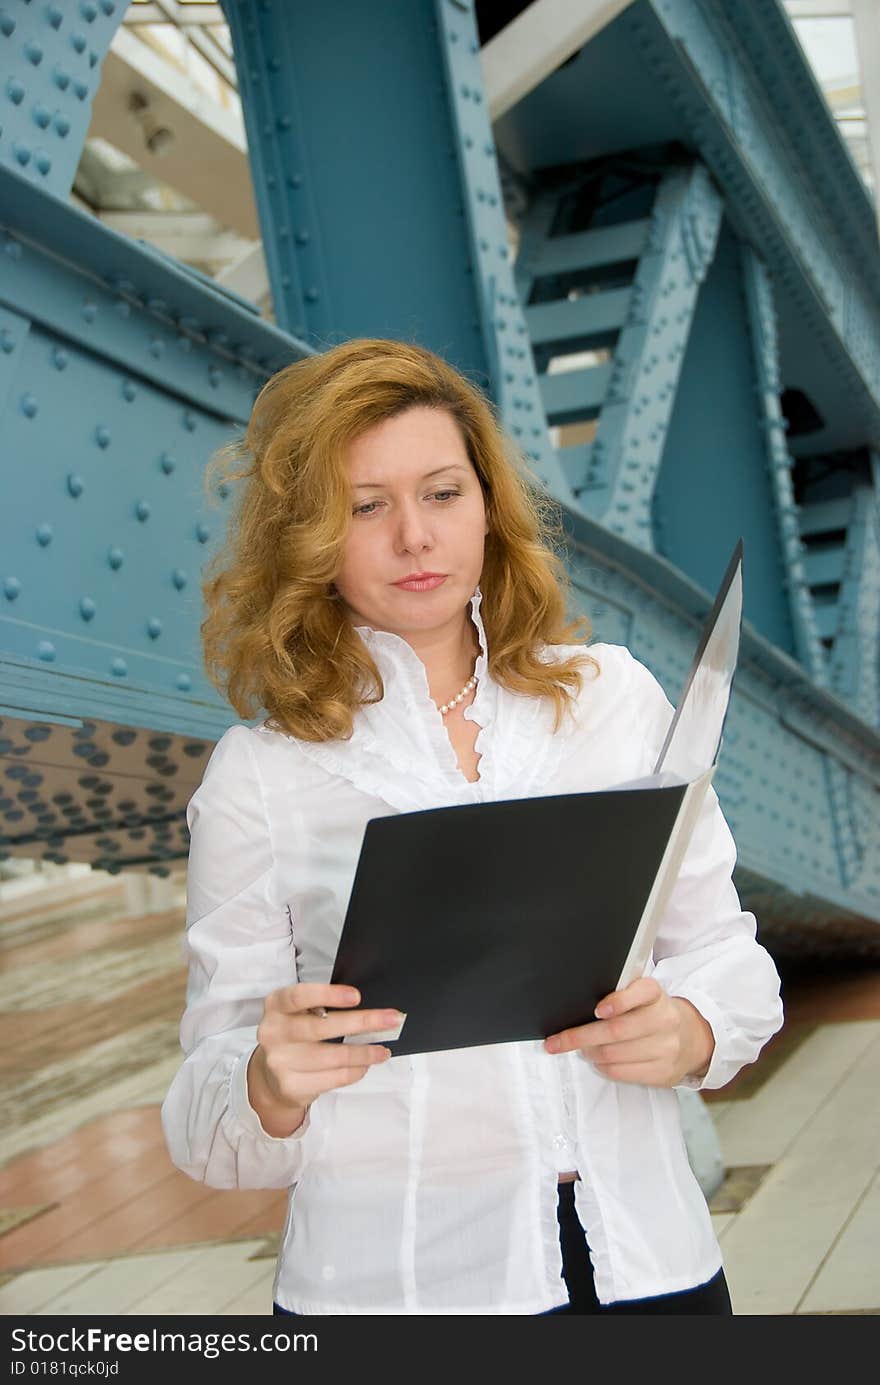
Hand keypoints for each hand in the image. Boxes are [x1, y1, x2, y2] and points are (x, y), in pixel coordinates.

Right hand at [247, 983, 399, 1134]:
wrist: (270, 1077)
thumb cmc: (295, 1035)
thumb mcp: (299, 1013)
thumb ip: (323, 1007)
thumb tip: (370, 1008)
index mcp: (276, 1005)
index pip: (299, 996)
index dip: (328, 994)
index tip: (357, 996)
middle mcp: (274, 1032)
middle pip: (322, 1027)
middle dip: (362, 1022)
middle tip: (391, 1020)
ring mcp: (280, 1061)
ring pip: (334, 1056)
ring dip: (365, 1053)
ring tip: (383, 1050)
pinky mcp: (291, 1086)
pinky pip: (334, 1078)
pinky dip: (355, 1071)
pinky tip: (364, 1065)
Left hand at [544, 977, 714, 1086]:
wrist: (691, 1038)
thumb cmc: (653, 1013)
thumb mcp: (642, 995)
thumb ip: (618, 995)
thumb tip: (577, 1005)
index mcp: (656, 994)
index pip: (642, 992)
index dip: (619, 1001)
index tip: (599, 1010)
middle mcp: (665, 1020)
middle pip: (616, 1031)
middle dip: (581, 1037)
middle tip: (558, 1041)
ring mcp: (667, 1048)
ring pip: (614, 1055)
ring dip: (589, 1053)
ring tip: (581, 1049)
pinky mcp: (663, 1073)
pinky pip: (621, 1073)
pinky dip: (602, 1067)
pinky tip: (598, 1061)